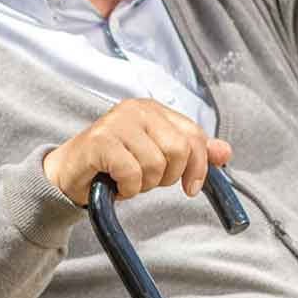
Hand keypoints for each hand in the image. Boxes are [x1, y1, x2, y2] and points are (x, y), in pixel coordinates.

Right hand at [44, 99, 234, 203]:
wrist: (71, 173)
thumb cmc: (116, 164)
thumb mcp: (158, 157)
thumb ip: (191, 152)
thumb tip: (226, 152)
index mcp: (155, 110)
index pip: (194, 136)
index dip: (199, 167)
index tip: (191, 189)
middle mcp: (137, 109)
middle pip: (179, 150)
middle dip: (167, 177)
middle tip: (147, 180)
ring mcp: (117, 122)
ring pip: (155, 165)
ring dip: (143, 185)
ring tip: (127, 180)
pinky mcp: (100, 141)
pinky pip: (132, 173)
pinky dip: (127, 188)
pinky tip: (115, 184)